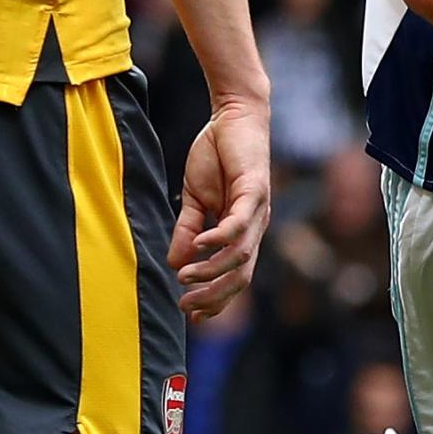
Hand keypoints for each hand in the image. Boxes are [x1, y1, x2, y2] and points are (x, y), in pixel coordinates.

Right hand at [172, 96, 271, 321]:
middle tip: (186, 306)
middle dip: (215, 296)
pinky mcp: (255, 189)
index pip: (236, 276)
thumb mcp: (195, 199)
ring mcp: (259, 209)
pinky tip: (200, 247)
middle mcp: (256, 225)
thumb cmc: (216, 157)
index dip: (217, 299)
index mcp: (243, 231)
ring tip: (184, 277)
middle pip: (242, 275)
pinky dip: (220, 238)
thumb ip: (187, 230)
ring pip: (241, 254)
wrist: (232, 117)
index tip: (193, 317)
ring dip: (212, 270)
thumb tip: (173, 262)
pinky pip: (240, 222)